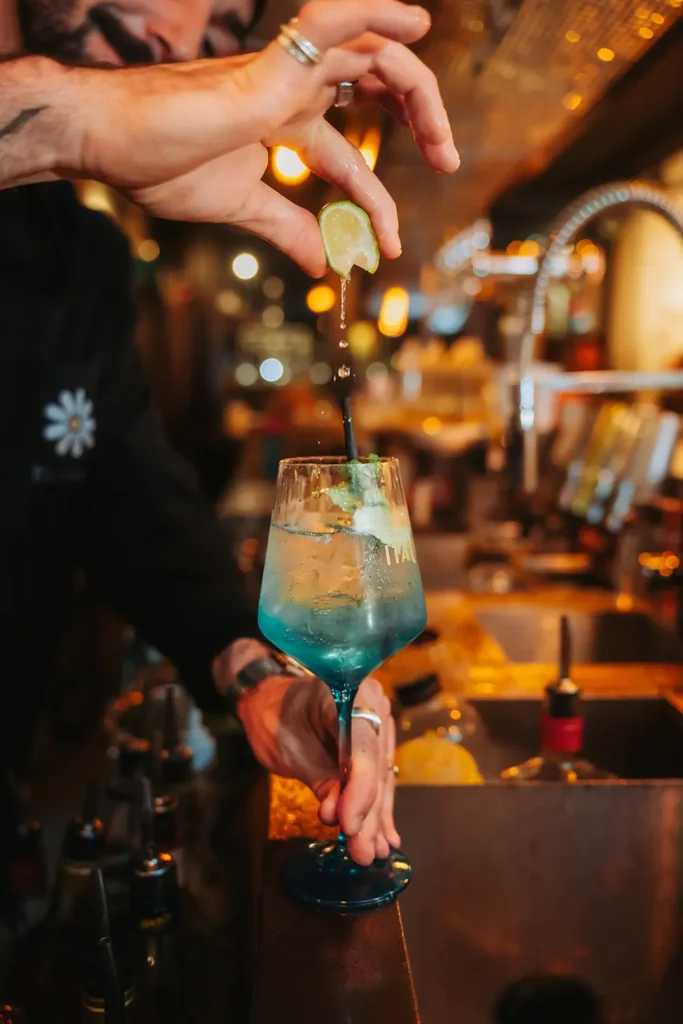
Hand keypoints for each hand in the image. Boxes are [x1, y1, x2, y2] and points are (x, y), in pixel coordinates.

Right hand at [65, 0, 457, 272]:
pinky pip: (330, 22)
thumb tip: (323, 264)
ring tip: (442, 140)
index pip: (348, 161)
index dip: (375, 204)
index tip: (386, 250)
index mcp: (286, 124)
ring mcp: (284, 72)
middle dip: (420, 121)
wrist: (106, 142)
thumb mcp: (240, 207)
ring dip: (417, 90)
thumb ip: (285, 226)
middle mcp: (294, 91)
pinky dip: (374, 14)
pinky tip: (414, 20)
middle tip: (447, 161)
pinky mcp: (269, 64)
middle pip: (376, 87)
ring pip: (371, 54)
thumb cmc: (158, 165)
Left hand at [213, 641, 398, 865]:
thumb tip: (337, 817)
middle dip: (368, 814)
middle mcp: (372, 703)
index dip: (360, 790)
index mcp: (347, 692)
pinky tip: (385, 837)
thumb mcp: (290, 751)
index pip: (363, 747)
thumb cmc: (275, 718)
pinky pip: (379, 776)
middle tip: (362, 852)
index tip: (349, 826)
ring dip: (376, 817)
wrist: (271, 700)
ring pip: (381, 776)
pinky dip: (377, 807)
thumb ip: (319, 781)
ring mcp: (378, 720)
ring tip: (374, 851)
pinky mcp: (376, 741)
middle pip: (376, 766)